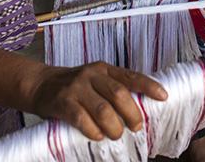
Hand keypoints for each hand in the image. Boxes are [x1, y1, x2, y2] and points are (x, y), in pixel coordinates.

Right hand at [29, 62, 167, 140]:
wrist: (40, 85)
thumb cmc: (73, 88)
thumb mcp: (94, 81)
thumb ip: (112, 90)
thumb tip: (138, 110)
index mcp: (104, 69)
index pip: (130, 76)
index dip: (148, 86)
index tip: (164, 96)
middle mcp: (92, 75)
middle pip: (119, 94)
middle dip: (132, 114)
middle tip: (136, 127)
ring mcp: (77, 87)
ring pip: (103, 109)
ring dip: (114, 126)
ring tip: (116, 135)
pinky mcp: (63, 102)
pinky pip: (82, 118)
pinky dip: (93, 130)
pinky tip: (97, 135)